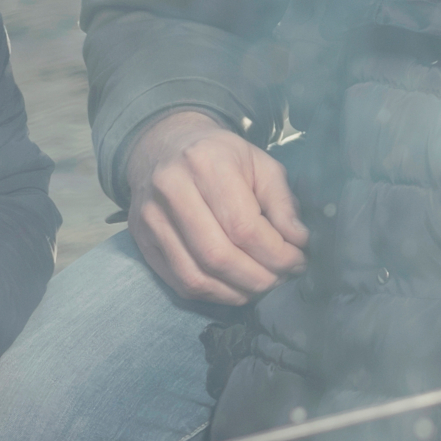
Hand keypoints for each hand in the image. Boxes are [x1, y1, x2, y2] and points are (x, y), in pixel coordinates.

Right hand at [126, 109, 309, 305]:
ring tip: (263, 286)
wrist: (163, 146)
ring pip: (196, 277)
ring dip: (237, 292)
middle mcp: (170, 189)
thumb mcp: (260, 163)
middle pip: (218, 256)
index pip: (243, 226)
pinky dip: (214, 294)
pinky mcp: (142, 241)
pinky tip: (236, 287)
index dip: (276, 253)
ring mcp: (150, 218)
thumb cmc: (221, 156)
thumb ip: (282, 202)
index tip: (298, 260)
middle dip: (259, 278)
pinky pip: (179, 283)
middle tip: (283, 278)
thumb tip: (298, 241)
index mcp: (205, 163)